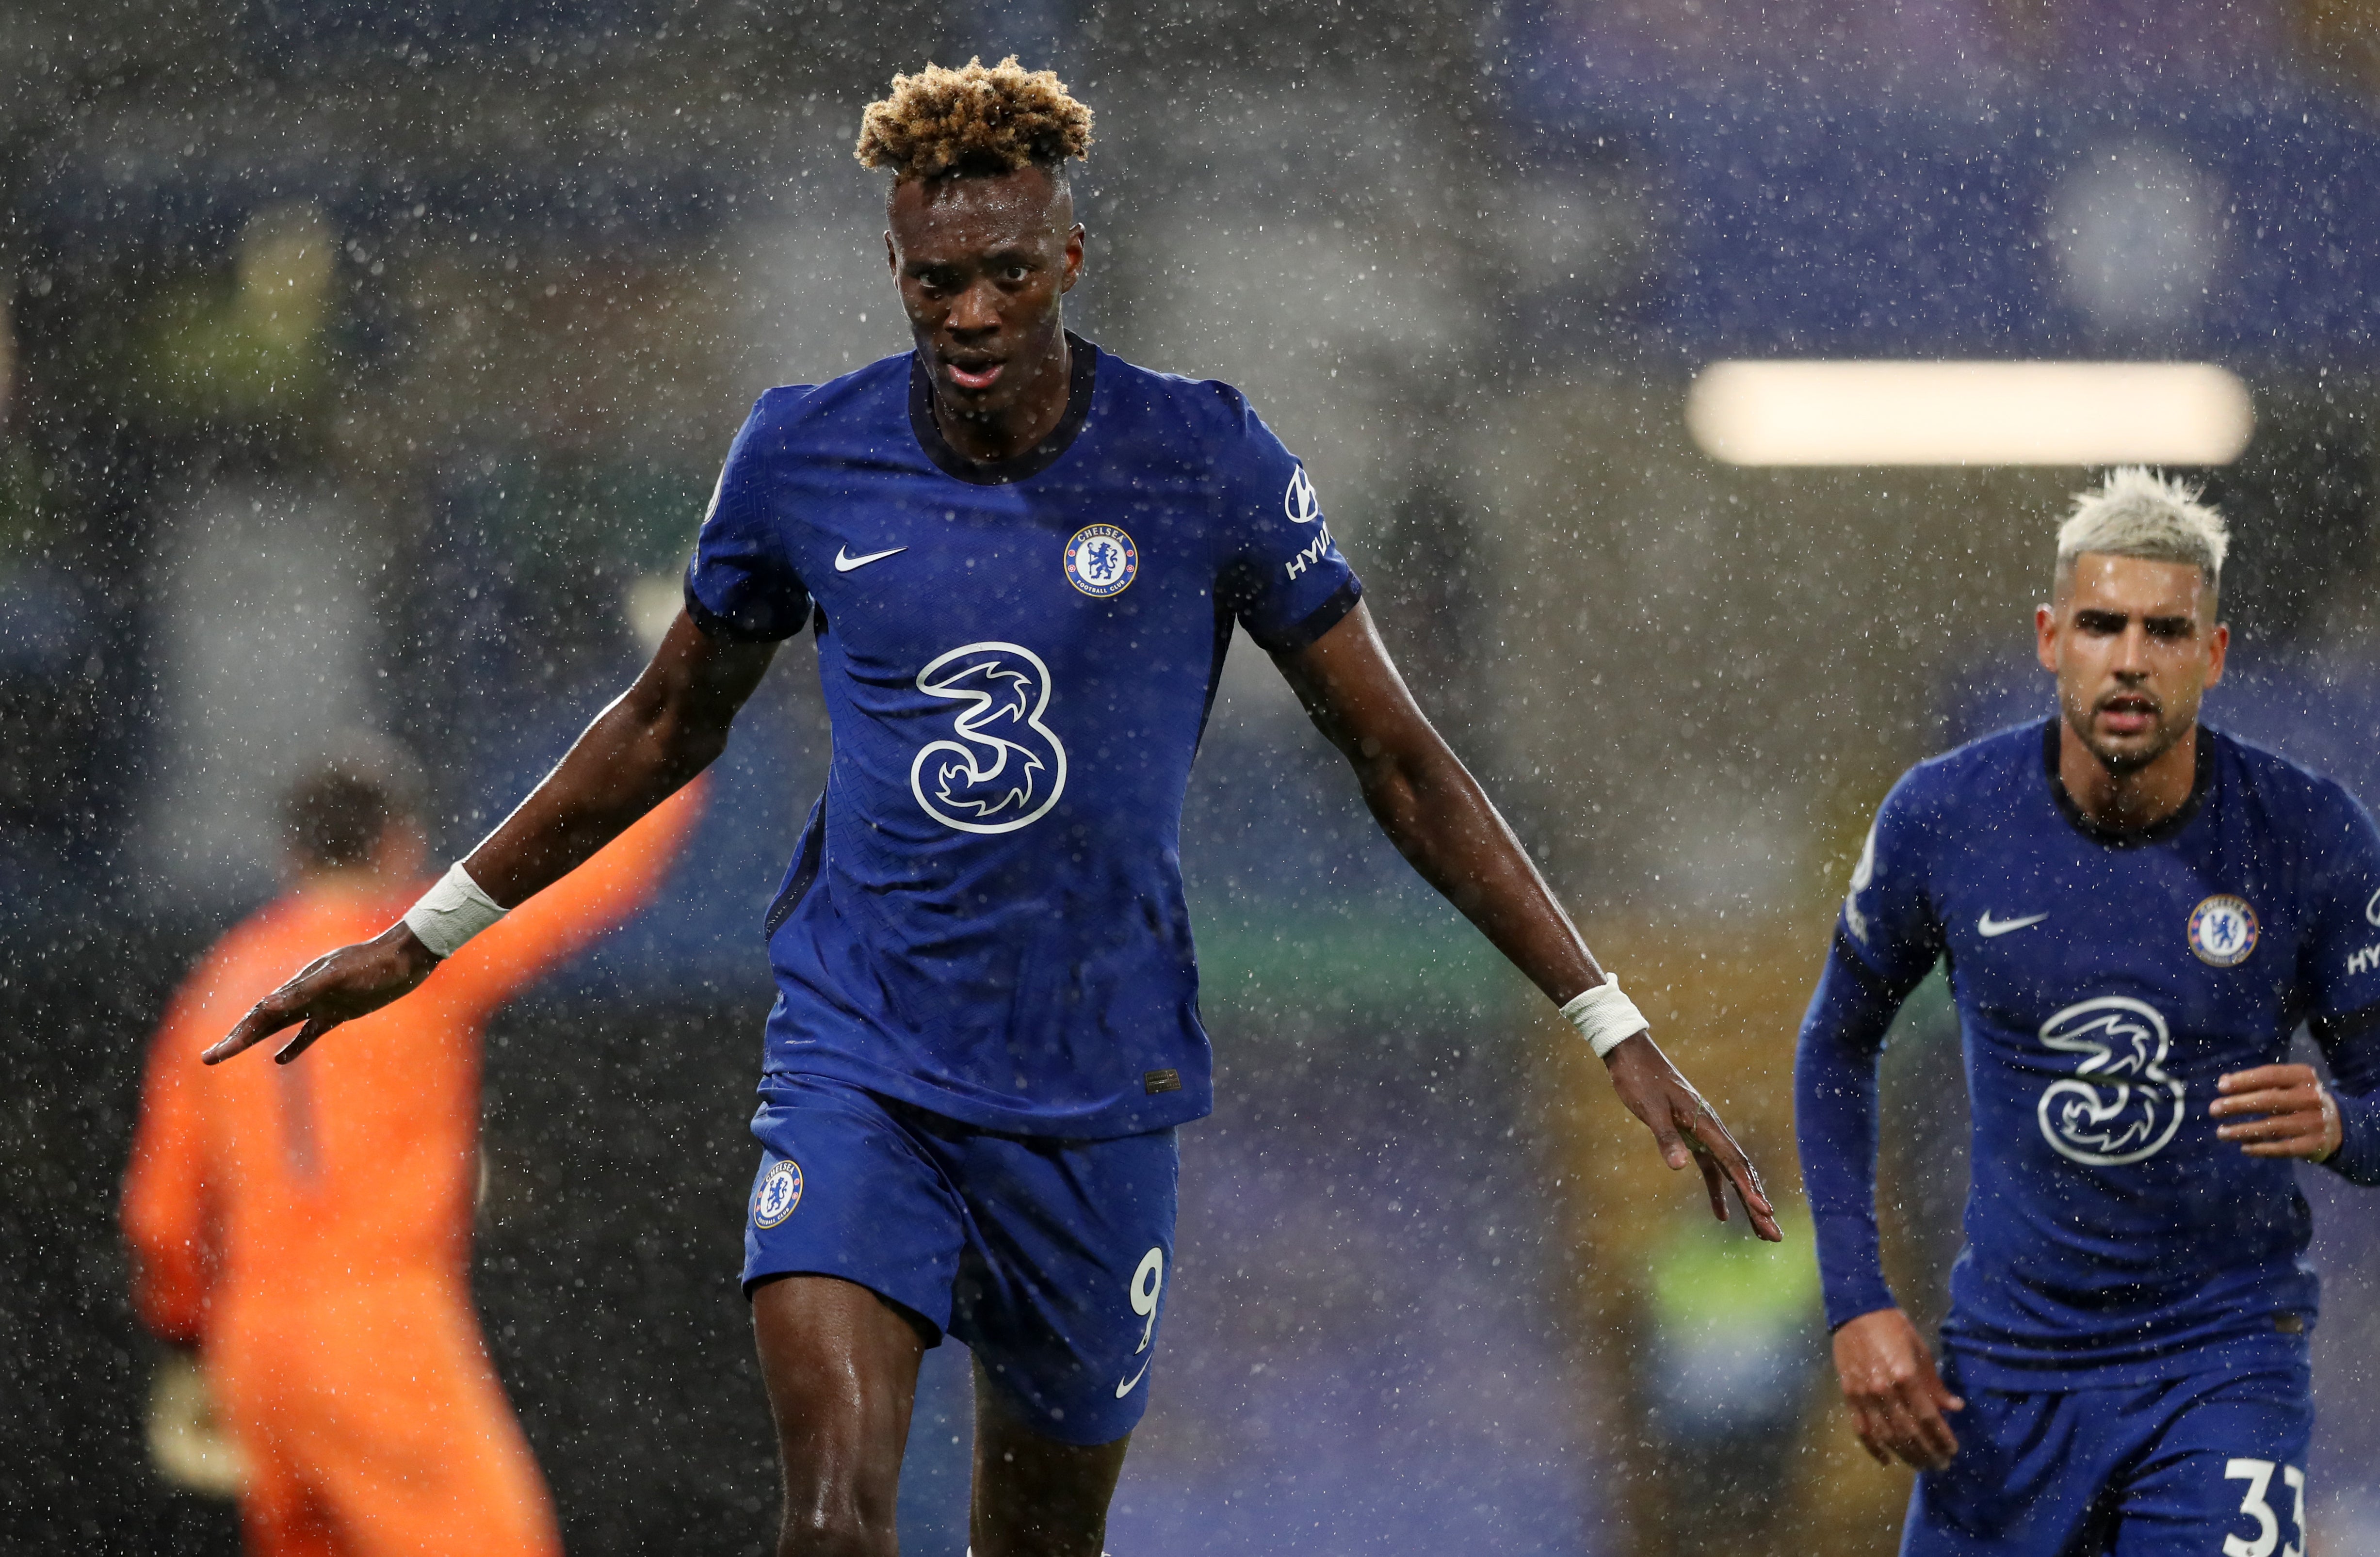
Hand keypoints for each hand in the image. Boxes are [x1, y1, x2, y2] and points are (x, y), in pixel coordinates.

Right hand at [202, 923, 440, 1065]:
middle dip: (234, 1040)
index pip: (259, 1015)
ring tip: (229, 1052)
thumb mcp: (337, 979)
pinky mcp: (340, 1011)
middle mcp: (304, 993)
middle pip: (261, 1021)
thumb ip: (302, 992)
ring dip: (254, 1040)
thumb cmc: (374, 965)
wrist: (408, 956)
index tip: (213, 1056)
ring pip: (279, 1026)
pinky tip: (279, 1060)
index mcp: (299, 986)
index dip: (235, 1037)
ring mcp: (321, 1002)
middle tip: (207, 1058)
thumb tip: (266, 1004)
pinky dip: (293, 1046)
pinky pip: (309, 1031)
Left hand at [1601, 1031, 1782, 1240]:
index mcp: (1705, 1121)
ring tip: (1762, 1232)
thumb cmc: (1640, 1079)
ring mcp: (1703, 1133)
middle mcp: (1711, 1129)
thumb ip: (1665, 1137)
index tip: (1764, 1210)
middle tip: (1775, 1235)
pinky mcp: (1691, 1137)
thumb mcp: (1649, 1108)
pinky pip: (1711, 1168)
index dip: (1749, 1187)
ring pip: (1731, 1172)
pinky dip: (1718, 1191)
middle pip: (1741, 1171)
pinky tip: (1721, 1214)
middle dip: (1758, 1203)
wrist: (1631, 1055)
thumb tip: (1680, 1167)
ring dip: (1746, 1201)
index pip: (1733, 1161)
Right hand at [1831, 1308, 1962, 1470]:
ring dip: (1905, 1455)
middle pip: (1908, 1432)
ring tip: (1921, 1465)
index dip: (1942, 1438)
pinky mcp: (1848, 1395)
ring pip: (1886, 1435)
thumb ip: (1935, 1384)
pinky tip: (1887, 1460)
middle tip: (1941, 1464)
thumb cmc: (1894, 1327)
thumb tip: (1955, 1408)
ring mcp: (1863, 1394)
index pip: (1928, 1417)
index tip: (1953, 1451)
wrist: (1855, 1310)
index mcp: (1905, 1375)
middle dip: (1928, 1452)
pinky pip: (1861, 1429)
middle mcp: (1884, 1389)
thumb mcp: (1921, 1351)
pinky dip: (1873, 1448)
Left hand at [2211, 1064, 2341, 1160]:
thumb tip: (2223, 1081)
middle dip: (2237, 1105)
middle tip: (2213, 1110)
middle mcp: (2312, 1097)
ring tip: (2221, 1132)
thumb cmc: (2297, 1100)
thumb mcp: (2284, 1086)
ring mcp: (2315, 1122)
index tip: (2221, 1087)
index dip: (2244, 1080)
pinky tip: (2243, 1148)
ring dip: (2242, 1130)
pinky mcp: (2315, 1144)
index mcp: (2303, 1077)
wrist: (2338, 1126)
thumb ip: (2255, 1082)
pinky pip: (2282, 1148)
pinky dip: (2260, 1149)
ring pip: (2272, 1127)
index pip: (2270, 1075)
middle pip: (2268, 1100)